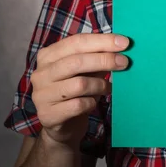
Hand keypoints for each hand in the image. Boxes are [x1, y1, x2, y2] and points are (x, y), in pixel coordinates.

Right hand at [31, 33, 129, 148]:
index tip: (125, 43)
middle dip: (105, 60)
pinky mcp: (47, 115)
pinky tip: (95, 102)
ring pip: (79, 84)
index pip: (77, 41)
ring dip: (100, 85)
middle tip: (124, 62)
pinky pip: (78, 105)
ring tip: (108, 87)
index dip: (103, 41)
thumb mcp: (86, 69)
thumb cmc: (76, 91)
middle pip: (77, 61)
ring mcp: (41, 95)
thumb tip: (121, 45)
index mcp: (48, 55)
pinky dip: (92, 103)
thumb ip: (98, 56)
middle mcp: (40, 73)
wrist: (62, 125)